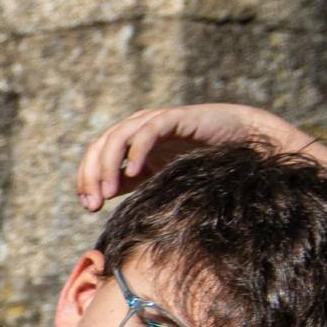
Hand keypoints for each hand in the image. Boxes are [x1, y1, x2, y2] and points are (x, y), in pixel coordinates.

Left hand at [75, 104, 282, 210]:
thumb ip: (131, 183)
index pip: (96, 156)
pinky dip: (136, 151)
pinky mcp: (174, 119)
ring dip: (108, 166)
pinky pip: (148, 132)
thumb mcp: (159, 178)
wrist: (239, 142)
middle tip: (94, 204)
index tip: (89, 207)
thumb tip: (102, 196)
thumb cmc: (200, 161)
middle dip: (92, 175)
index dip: (86, 179)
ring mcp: (154, 122)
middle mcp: (137, 128)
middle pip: (100, 146)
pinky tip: (132, 173)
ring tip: (108, 193)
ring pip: (118, 138)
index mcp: (129, 142)